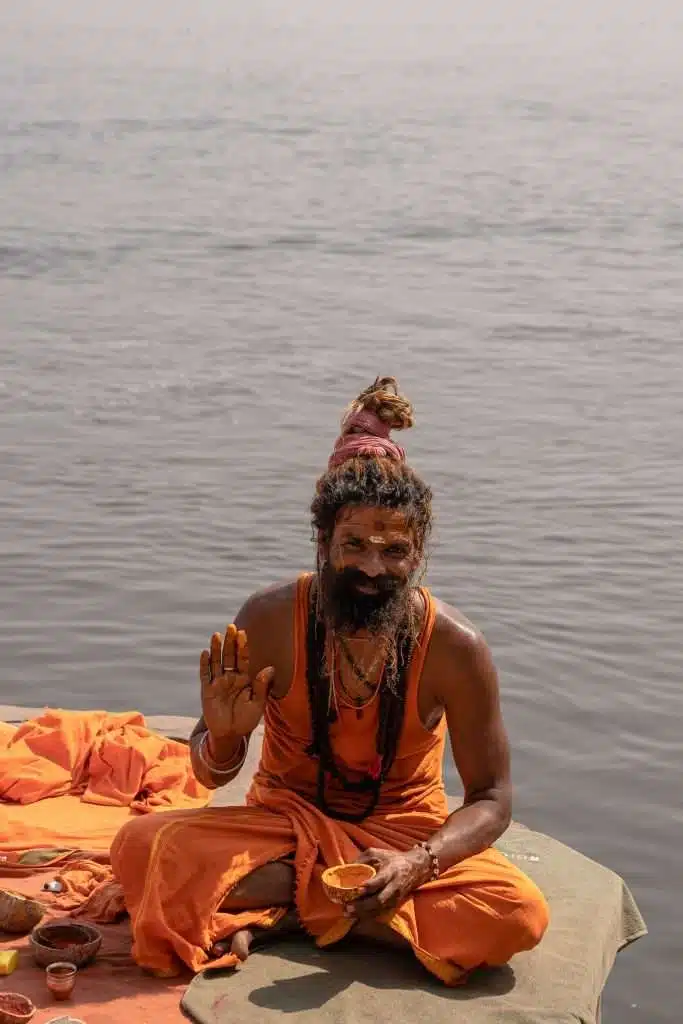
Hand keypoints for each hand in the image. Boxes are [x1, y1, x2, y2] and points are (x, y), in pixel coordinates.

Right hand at [199, 624, 273, 742]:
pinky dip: (205, 664)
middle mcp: (230, 677)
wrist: (230, 735)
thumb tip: (270, 668)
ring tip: (216, 635)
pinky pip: (205, 675)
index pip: (243, 659)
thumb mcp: (258, 704)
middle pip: (229, 655)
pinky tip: (205, 653)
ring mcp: (218, 683)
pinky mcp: (207, 691)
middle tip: (231, 626)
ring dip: (216, 648)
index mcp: (244, 679)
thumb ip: (262, 686)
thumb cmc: (246, 719)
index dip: (242, 646)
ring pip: (216, 661)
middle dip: (230, 641)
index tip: (243, 633)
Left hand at [344, 846, 430, 919]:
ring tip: (347, 913)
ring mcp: (394, 898)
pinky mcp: (393, 905)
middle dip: (362, 905)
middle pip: (379, 900)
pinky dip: (367, 916)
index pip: (380, 881)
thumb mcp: (377, 853)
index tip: (357, 889)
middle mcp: (394, 887)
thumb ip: (361, 860)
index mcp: (391, 871)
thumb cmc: (392, 859)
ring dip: (362, 913)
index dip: (369, 886)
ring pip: (378, 909)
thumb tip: (345, 869)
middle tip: (347, 906)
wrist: (415, 868)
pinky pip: (380, 913)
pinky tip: (355, 915)